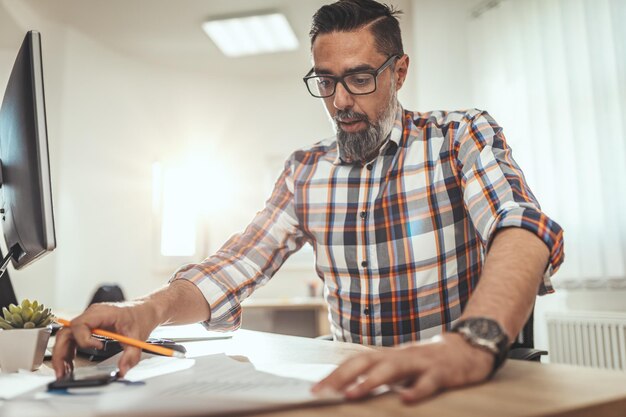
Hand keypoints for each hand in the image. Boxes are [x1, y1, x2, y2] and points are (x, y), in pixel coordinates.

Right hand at [52, 301, 159, 378]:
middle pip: (66, 331)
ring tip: (64, 371)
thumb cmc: (140, 317)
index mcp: (101, 313)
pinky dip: (69, 351)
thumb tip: (122, 370)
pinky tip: (70, 364)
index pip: (80, 324)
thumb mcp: (138, 337)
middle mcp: (91, 315)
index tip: (99, 347)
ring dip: (62, 354)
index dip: (84, 339)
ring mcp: (88, 320)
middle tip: (62, 372)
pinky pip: (73, 337)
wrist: (145, 309)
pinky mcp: (89, 326)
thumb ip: (131, 355)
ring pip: (66, 335)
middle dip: (61, 352)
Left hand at [311, 333, 493, 402]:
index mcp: (388, 355)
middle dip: (343, 376)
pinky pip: (428, 381)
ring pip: (393, 369)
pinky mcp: (442, 372)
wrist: (467, 348)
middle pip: (367, 362)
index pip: (355, 362)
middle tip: (324, 391)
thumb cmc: (428, 361)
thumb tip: (350, 387)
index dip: (335, 374)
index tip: (316, 388)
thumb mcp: (401, 366)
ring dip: (371, 381)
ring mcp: (420, 362)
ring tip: (353, 393)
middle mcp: (400, 355)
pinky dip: (417, 389)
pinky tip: (406, 399)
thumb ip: (379, 374)